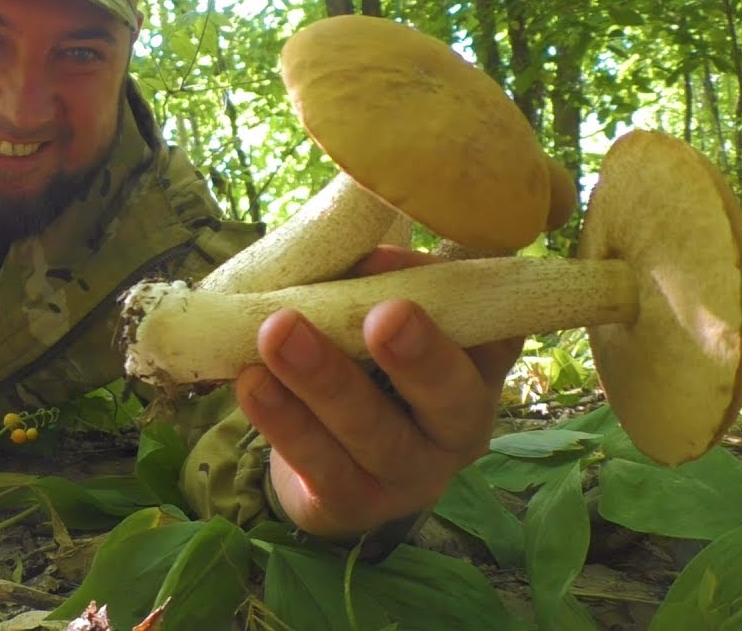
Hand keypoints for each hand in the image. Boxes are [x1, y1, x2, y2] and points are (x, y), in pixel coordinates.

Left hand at [233, 246, 520, 537]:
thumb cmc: (361, 362)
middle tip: (383, 317)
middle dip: (418, 356)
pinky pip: (320, 465)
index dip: (444, 290)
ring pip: (373, 432)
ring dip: (324, 380)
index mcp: (478, 366)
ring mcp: (411, 473)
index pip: (490, 328)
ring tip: (277, 332)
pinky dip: (283, 421)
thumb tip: (338, 237)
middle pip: (451, 396)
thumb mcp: (373, 315)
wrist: (328, 465)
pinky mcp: (355, 503)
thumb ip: (368, 280)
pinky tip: (252, 382)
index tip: (385, 256)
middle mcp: (459, 425)